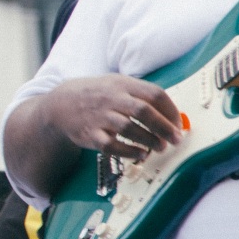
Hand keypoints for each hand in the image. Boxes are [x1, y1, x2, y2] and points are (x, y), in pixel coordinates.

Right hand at [43, 75, 183, 159]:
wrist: (60, 105)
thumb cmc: (96, 96)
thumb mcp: (117, 85)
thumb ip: (141, 96)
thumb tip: (172, 115)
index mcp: (122, 85)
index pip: (154, 94)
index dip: (170, 111)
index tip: (178, 125)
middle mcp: (110, 99)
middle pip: (143, 111)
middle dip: (164, 127)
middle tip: (176, 140)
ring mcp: (99, 117)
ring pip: (129, 129)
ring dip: (149, 140)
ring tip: (161, 147)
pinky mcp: (90, 135)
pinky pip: (111, 145)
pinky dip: (129, 151)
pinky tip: (141, 154)